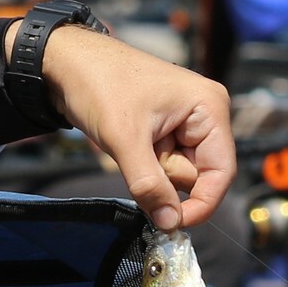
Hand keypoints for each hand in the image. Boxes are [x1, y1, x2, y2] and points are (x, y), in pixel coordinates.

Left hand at [34, 25, 235, 230]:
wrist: (66, 62)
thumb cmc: (99, 85)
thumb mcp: (125, 140)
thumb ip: (150, 186)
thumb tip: (171, 224)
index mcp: (209, 108)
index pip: (221, 173)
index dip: (201, 204)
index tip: (172, 224)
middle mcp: (206, 115)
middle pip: (199, 175)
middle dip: (165, 177)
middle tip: (136, 153)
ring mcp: (187, 122)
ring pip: (179, 173)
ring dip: (152, 171)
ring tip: (129, 141)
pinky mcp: (168, 130)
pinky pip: (164, 165)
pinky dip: (145, 165)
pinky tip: (129, 142)